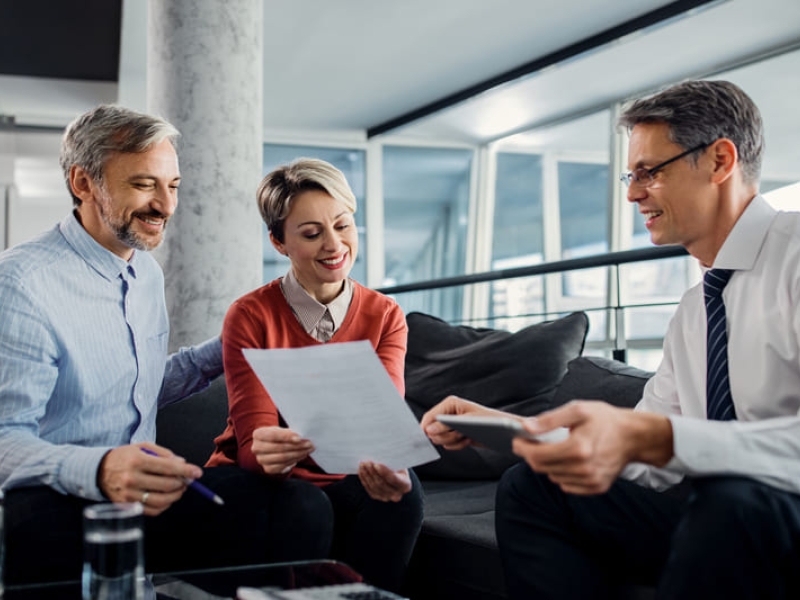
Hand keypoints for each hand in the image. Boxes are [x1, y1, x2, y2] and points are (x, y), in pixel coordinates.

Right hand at [98, 443, 201, 515]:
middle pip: (167, 485)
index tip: (198, 472)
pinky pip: (152, 511)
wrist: (98, 470)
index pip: (168, 467)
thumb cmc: (124, 457)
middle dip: (182, 483)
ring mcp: (128, 494)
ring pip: (161, 500)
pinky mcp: (126, 505)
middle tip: (187, 480)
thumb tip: (182, 463)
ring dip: (176, 495)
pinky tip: (167, 497)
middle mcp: (132, 478)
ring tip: (179, 489)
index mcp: (137, 460)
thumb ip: (164, 454)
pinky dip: (164, 506)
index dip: (186, 470)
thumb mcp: (142, 447)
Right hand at [251, 426, 313, 474]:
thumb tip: (301, 437)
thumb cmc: (277, 435)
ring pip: (282, 458)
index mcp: (258, 434)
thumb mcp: (281, 429)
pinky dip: (294, 460)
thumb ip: (288, 433)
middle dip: (297, 446)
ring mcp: (261, 460)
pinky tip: (301, 456)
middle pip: (279, 448)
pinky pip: (283, 466)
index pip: (273, 436)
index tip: (299, 438)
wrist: (270, 445)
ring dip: (298, 454)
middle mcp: (256, 448)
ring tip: (308, 450)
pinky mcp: (268, 469)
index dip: (286, 437)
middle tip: (310, 444)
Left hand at [358, 462, 411, 501]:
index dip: (385, 472)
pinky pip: (368, 489)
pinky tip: (361, 471)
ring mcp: (386, 497)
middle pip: (382, 484)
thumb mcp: (399, 463)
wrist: (395, 474)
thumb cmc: (398, 466)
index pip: (394, 479)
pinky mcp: (377, 496)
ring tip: (363, 464)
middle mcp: (397, 495)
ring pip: (374, 487)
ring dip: (367, 474)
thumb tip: (381, 454)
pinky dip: (364, 479)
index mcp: (405, 485)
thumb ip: (392, 461)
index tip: (377, 464)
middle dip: (373, 472)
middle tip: (367, 462)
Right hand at [420, 395, 508, 449]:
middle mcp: (448, 413)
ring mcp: (451, 424)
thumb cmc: (490, 421)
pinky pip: (447, 444)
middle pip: (431, 430)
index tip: (434, 436)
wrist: (503, 433)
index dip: (428, 428)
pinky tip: (467, 440)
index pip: (429, 417)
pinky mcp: (455, 433)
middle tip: (459, 433)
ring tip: (465, 436)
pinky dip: (457, 445)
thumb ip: (446, 425)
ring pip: (439, 438)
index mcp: (450, 404)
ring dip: (452, 441)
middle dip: (445, 435)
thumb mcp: (467, 422)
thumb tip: (429, 430)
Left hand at [511, 401, 672, 494]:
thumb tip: (526, 427)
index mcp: (577, 448)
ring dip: (548, 464)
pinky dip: (562, 474)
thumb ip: (549, 420)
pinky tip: (568, 460)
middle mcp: (583, 468)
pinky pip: (567, 485)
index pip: (537, 455)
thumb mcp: (577, 410)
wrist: (634, 436)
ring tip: (554, 448)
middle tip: (530, 443)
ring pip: (553, 477)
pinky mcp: (596, 487)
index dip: (522, 448)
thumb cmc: (605, 420)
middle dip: (532, 455)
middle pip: (542, 468)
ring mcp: (590, 481)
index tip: (516, 441)